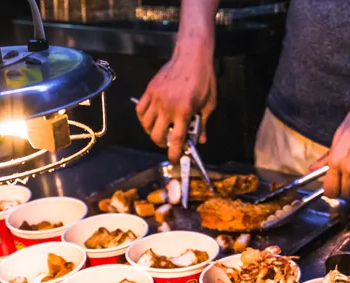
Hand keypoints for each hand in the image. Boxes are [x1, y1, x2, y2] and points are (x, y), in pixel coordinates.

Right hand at [136, 46, 216, 162]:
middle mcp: (168, 107)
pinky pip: (140, 110)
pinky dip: (143, 118)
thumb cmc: (203, 78)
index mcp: (184, 112)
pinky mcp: (150, 90)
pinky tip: (150, 119)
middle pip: (157, 136)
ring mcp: (156, 98)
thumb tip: (200, 138)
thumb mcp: (209, 103)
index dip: (174, 154)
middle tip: (168, 141)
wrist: (192, 55)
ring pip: (146, 125)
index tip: (174, 159)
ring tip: (160, 129)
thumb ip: (203, 123)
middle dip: (162, 144)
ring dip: (152, 131)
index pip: (176, 140)